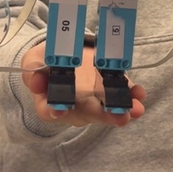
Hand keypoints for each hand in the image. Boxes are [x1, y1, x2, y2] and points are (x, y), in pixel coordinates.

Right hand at [21, 42, 145, 127]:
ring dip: (124, 109)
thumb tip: (36, 82)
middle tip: (121, 117)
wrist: (62, 54)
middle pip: (88, 114)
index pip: (51, 111)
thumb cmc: (45, 62)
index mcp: (50, 101)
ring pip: (109, 109)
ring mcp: (94, 100)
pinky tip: (139, 93)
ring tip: (137, 109)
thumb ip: (33, 70)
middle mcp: (74, 106)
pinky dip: (132, 95)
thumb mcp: (34, 61)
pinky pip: (121, 95)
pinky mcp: (109, 89)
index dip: (57, 111)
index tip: (61, 111)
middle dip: (106, 116)